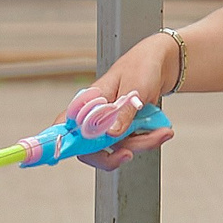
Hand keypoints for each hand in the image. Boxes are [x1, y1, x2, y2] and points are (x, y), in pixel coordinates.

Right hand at [72, 37, 179, 170]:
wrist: (159, 65)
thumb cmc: (140, 67)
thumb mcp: (133, 88)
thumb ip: (122, 112)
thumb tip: (111, 135)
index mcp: (88, 102)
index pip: (64, 126)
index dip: (59, 143)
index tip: (61, 156)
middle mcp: (94, 117)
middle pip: (89, 149)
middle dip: (111, 157)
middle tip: (128, 155)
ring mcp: (109, 126)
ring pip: (117, 149)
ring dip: (142, 144)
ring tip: (162, 132)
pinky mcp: (124, 130)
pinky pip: (132, 144)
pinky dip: (148, 140)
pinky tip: (162, 131)